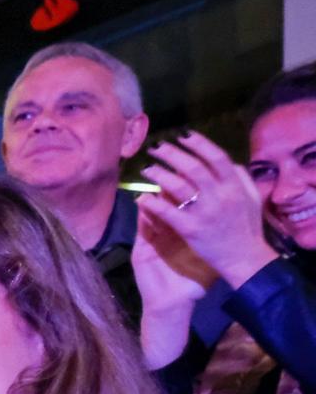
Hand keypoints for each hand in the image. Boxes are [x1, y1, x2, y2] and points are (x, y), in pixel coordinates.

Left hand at [139, 132, 274, 288]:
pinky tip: (141, 197)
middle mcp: (220, 196)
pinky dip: (152, 203)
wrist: (244, 258)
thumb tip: (226, 161)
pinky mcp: (191, 229)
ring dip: (159, 174)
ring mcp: (205, 212)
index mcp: (235, 186)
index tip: (182, 135)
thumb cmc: (247, 226)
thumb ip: (241, 177)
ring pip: (177, 187)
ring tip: (147, 168)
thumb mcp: (252, 198)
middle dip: (172, 154)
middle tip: (156, 148)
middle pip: (193, 167)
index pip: (216, 157)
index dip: (199, 144)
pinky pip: (167, 212)